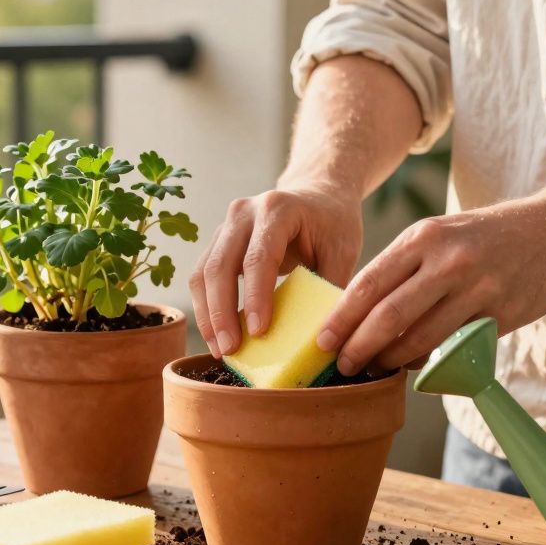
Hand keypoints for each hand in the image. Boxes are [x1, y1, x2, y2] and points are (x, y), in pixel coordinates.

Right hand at [189, 185, 362, 356]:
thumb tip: (321, 339)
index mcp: (277, 209)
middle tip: (230, 350)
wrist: (318, 195)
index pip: (259, 257)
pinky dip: (206, 307)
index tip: (258, 332)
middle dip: (221, 312)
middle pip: (220, 265)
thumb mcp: (343, 251)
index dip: (255, 297)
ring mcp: (226, 225)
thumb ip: (330, 289)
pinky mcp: (218, 241)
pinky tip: (216, 335)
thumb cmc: (333, 224)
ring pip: (203, 272)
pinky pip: (202, 276)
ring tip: (220, 350)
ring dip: (208, 314)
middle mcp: (244, 212)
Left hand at [316, 195, 545, 375]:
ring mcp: (476, 288)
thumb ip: (404, 267)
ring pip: (420, 337)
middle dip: (358, 346)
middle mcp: (446, 260)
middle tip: (343, 365)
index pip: (368, 283)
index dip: (341, 317)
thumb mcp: (440, 234)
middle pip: (388, 314)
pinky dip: (429, 361)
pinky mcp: (500, 313)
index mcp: (423, 237)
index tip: (321, 340)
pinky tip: (415, 366)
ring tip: (376, 368)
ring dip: (392, 360)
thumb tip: (359, 312)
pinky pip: (454, 346)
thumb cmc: (486, 237)